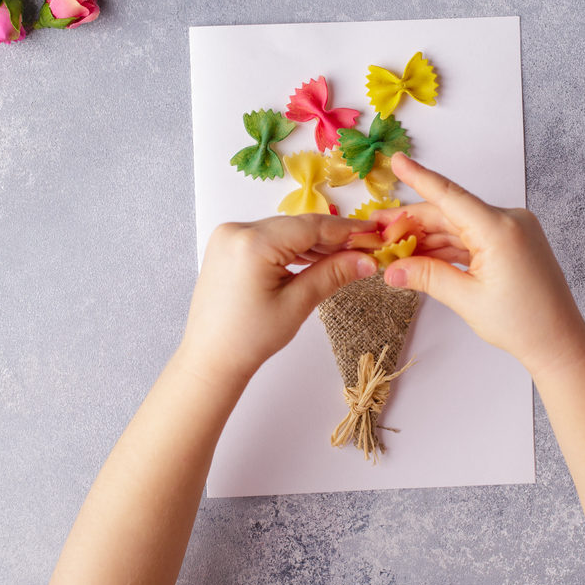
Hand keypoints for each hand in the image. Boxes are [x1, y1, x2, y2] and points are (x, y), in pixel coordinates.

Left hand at [178, 214, 377, 384]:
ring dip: (312, 243)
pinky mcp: (226, 246)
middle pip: (296, 226)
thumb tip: (367, 260)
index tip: (374, 233)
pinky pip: (267, 238)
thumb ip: (333, 274)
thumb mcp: (297, 304)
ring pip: (283, 231)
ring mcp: (228, 236)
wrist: (210, 358)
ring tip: (344, 258)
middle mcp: (236, 231)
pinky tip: (313, 259)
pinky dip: (290, 248)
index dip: (346, 229)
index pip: (310, 226)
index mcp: (252, 243)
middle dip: (332, 237)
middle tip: (365, 249)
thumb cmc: (250, 338)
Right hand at [378, 153, 584, 375]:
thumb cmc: (524, 323)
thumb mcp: (467, 300)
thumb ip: (426, 277)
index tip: (396, 160)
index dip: (419, 178)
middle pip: (449, 213)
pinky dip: (446, 246)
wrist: (559, 342)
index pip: (450, 196)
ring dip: (426, 236)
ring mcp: (511, 230)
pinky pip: (471, 237)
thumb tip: (391, 269)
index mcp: (499, 229)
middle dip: (411, 222)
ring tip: (393, 247)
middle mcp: (508, 221)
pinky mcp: (511, 242)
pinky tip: (420, 254)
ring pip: (457, 226)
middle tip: (377, 230)